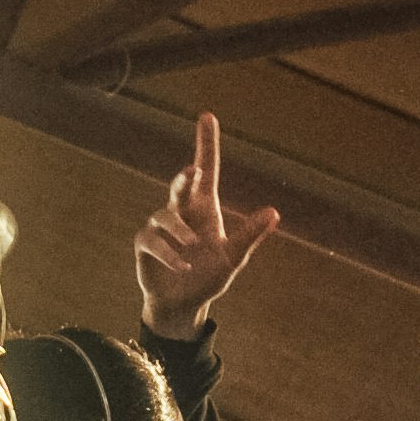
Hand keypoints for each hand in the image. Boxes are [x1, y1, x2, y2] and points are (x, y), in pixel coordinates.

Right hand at [133, 110, 281, 338]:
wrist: (183, 304)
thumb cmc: (209, 277)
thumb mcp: (233, 257)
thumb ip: (250, 235)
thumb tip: (274, 213)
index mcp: (204, 208)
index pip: (206, 169)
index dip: (206, 143)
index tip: (207, 116)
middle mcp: (181, 212)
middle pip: (180, 185)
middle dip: (184, 177)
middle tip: (193, 171)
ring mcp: (161, 228)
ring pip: (164, 215)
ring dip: (179, 230)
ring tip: (192, 248)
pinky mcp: (145, 245)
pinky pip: (152, 240)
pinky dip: (167, 252)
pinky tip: (182, 265)